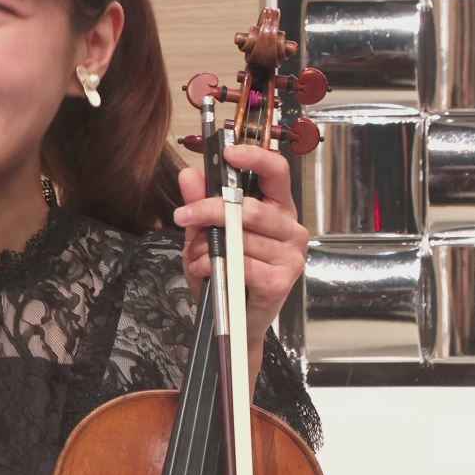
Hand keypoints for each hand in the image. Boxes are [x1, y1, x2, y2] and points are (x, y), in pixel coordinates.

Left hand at [173, 143, 309, 347]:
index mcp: (278, 209)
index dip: (256, 157)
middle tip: (182, 216)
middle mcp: (291, 228)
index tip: (229, 153)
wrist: (235, 320)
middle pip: (250, 208)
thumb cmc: (226, 273)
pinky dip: (215, 267)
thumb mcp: (206, 234)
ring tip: (195, 256)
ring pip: (241, 238)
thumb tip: (188, 174)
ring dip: (207, 247)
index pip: (277, 172)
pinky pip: (242, 264)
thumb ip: (200, 204)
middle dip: (210, 210)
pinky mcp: (282, 281)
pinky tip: (205, 272)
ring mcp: (290, 255)